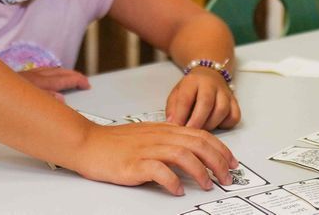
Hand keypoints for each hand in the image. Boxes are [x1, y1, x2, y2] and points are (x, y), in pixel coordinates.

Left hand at [18, 66, 90, 99]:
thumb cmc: (6, 96)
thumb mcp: (28, 102)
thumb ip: (47, 101)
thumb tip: (61, 100)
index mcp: (41, 82)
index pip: (65, 79)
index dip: (78, 80)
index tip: (87, 84)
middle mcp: (36, 76)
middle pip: (59, 72)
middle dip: (73, 75)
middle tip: (83, 81)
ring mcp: (28, 75)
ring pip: (50, 70)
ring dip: (62, 72)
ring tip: (69, 76)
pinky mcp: (21, 76)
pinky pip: (41, 71)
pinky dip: (50, 73)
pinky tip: (46, 77)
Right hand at [74, 120, 239, 194]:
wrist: (87, 143)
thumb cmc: (114, 143)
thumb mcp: (146, 136)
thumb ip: (166, 140)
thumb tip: (190, 152)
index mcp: (163, 129)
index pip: (200, 134)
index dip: (220, 148)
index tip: (231, 162)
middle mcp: (158, 136)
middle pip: (197, 143)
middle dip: (218, 161)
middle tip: (226, 177)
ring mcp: (146, 149)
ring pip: (183, 154)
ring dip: (200, 171)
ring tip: (206, 185)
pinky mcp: (134, 164)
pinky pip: (159, 171)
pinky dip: (173, 181)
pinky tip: (177, 190)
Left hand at [165, 66, 240, 129]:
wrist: (209, 75)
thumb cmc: (191, 88)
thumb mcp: (177, 92)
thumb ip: (173, 107)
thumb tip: (171, 123)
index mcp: (193, 81)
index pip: (186, 97)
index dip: (180, 114)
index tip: (176, 126)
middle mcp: (211, 85)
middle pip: (206, 102)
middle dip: (197, 121)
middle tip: (190, 132)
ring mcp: (225, 93)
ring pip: (222, 110)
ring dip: (211, 124)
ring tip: (202, 130)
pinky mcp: (235, 102)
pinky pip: (234, 116)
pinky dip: (226, 124)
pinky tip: (216, 125)